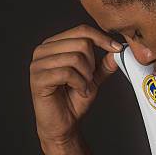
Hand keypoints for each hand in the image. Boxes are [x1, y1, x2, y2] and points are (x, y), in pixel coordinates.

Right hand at [30, 24, 121, 154]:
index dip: (102, 38)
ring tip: (84, 87)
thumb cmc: (74, 99)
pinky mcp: (37, 78)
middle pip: (81, 43)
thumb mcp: (93, 77)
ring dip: (86, 76)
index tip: (117, 49)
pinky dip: (79, 84)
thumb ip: (103, 63)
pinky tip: (79, 92)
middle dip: (92, 64)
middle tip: (89, 79)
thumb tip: (117, 50)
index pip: (81, 30)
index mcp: (54, 44)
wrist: (63, 123)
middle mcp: (43, 50)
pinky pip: (66, 73)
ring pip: (75, 58)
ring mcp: (38, 63)